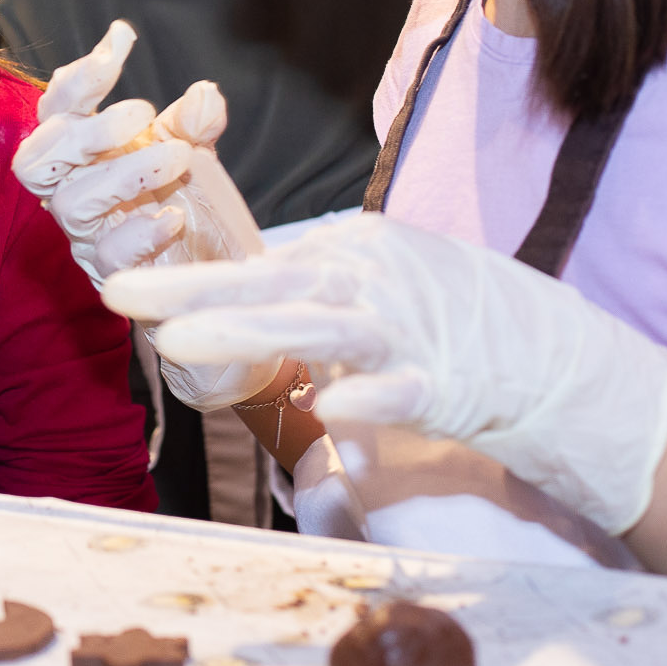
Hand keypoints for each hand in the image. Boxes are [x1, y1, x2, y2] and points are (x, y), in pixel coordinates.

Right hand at [13, 22, 266, 406]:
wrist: (228, 287)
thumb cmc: (197, 212)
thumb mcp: (197, 154)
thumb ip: (194, 123)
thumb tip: (202, 94)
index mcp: (86, 155)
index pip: (58, 110)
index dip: (80, 76)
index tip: (121, 39)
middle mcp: (77, 194)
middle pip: (37, 160)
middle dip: (81, 131)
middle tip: (141, 111)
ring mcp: (91, 239)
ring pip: (71, 204)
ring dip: (122, 173)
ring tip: (178, 159)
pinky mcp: (116, 279)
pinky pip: (107, 258)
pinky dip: (139, 232)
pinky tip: (175, 217)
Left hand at [100, 213, 666, 532]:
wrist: (550, 357)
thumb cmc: (442, 321)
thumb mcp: (368, 283)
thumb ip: (302, 290)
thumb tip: (223, 296)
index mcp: (349, 252)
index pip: (253, 259)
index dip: (186, 273)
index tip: (120, 281)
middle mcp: (371, 279)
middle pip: (268, 281)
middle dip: (187, 290)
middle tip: (116, 293)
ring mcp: (407, 328)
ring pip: (315, 329)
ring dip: (245, 333)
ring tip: (176, 345)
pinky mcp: (445, 381)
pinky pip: (400, 391)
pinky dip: (368, 401)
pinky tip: (330, 413)